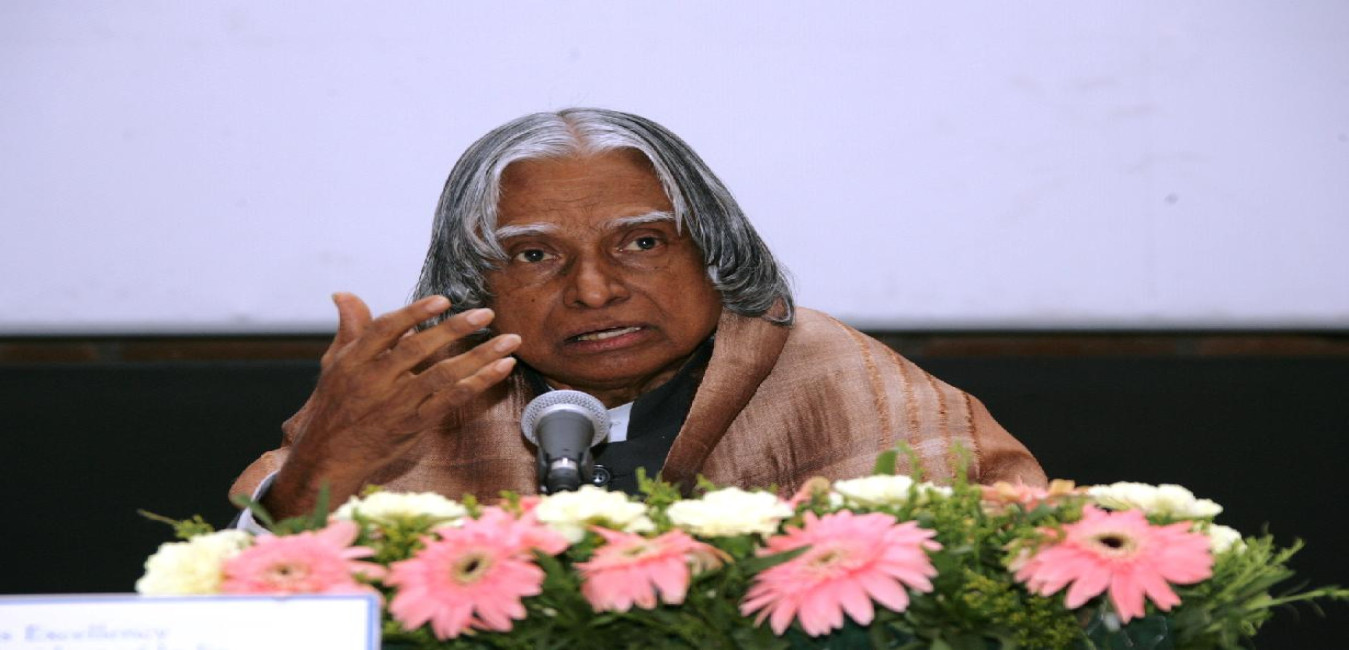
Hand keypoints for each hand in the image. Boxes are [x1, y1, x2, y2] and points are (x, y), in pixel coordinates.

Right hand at [263, 292, 519, 517]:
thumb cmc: (335, 404)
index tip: (443, 299)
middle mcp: (375, 382)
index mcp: (354, 361)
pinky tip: (501, 368)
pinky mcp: (415, 424)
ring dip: (479, 357)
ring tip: (509, 341)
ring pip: (442, 377)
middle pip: (418, 350)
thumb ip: (350, 328)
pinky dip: (479, 383)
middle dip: (455, 330)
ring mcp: (397, 405)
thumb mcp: (335, 363)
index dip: (414, 312)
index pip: (384, 329)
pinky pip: (452, 401)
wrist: (330, 455)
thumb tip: (344, 294)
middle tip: (486, 314)